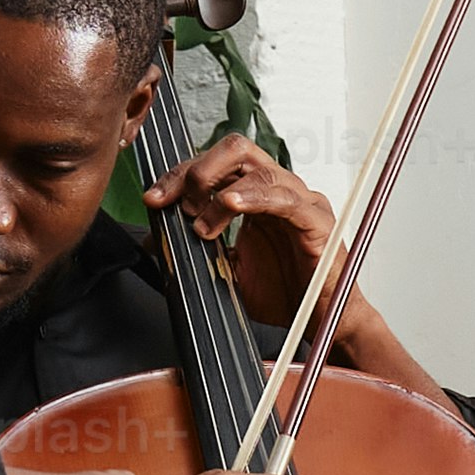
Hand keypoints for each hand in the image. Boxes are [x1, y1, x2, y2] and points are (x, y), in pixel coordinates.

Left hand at [148, 131, 451, 399]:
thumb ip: (196, 251)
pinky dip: (254, 197)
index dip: (180, 176)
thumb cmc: (284, 294)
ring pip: (257, 169)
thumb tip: (157, 241)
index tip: (154, 199)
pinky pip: (284, 198)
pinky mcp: (317, 221)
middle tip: (177, 202)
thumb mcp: (227, 270)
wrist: (319, 322)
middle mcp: (278, 190)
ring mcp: (300, 201)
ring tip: (201, 224)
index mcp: (257, 195)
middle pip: (235, 151)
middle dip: (197, 171)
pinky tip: (231, 205)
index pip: (214, 166)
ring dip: (219, 192)